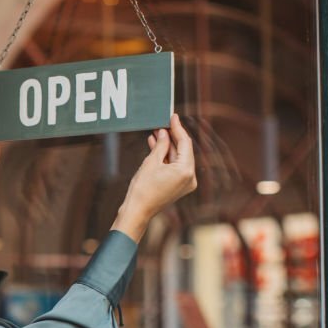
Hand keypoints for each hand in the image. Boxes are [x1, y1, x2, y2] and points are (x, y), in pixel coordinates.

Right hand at [113, 113, 197, 241]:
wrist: (137, 211)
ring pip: (178, 158)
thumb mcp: (151, 162)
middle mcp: (190, 177)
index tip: (172, 116)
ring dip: (168, 147)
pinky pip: (175, 167)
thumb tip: (164, 133)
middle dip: (172, 137)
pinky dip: (167, 158)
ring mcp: (185, 183)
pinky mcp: (179, 186)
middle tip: (162, 124)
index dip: (177, 128)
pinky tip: (156, 147)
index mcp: (186, 170)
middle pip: (183, 150)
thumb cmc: (142, 189)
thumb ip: (160, 145)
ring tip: (156, 134)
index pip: (185, 143)